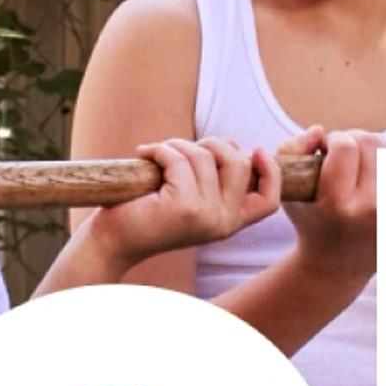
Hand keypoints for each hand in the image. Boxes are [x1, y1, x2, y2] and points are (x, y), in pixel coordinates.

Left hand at [92, 136, 280, 267]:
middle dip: (213, 144)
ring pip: (205, 156)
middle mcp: (223, 223)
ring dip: (177, 145)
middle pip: (239, 164)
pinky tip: (144, 156)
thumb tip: (236, 144)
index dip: (271, 172)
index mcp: (229, 223)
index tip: (256, 150)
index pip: (269, 201)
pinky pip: (179, 159)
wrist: (114, 241)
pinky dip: (159, 150)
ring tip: (156, 154)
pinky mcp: (183, 206)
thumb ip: (217, 177)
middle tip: (182, 149)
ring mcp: (206, 215)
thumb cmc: (149, 213)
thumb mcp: (192, 196)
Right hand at [279, 125, 385, 285]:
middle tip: (345, 158)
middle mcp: (372, 209)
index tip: (327, 150)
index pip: (345, 146)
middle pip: (370, 141)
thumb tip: (319, 131)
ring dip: (377, 146)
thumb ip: (290, 150)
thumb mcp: (286, 189)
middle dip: (354, 140)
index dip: (333, 140)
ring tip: (363, 163)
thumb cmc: (311, 219)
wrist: (340, 261)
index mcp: (338, 205)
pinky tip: (383, 168)